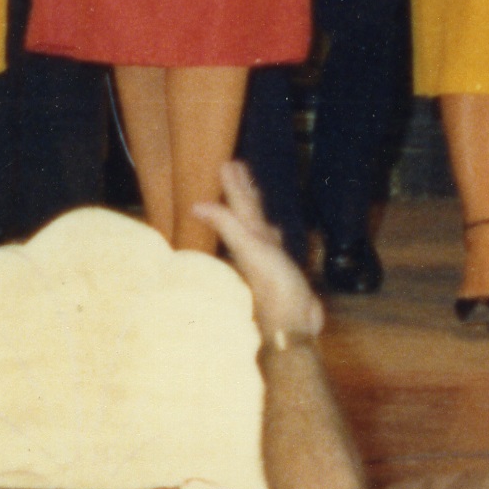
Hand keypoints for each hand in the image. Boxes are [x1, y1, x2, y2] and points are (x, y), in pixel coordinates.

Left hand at [190, 157, 320, 343]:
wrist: (293, 324)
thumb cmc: (274, 288)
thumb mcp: (251, 249)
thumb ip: (228, 225)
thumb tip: (195, 204)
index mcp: (249, 237)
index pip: (239, 204)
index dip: (235, 184)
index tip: (228, 163)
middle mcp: (256, 245)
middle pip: (247, 211)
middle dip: (243, 190)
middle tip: (237, 167)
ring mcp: (269, 257)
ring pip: (260, 224)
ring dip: (257, 208)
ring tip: (254, 192)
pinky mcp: (283, 270)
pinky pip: (275, 243)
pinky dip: (274, 233)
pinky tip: (276, 232)